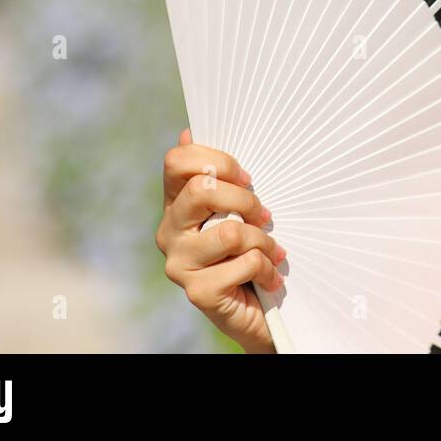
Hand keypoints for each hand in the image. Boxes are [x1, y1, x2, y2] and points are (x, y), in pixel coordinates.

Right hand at [157, 128, 284, 352]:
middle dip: (246, 200)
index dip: (218, 161)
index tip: (248, 178)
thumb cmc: (248, 249)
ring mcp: (179, 264)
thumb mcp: (238, 207)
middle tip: (265, 215)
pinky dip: (268, 268)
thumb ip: (219, 174)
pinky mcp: (198, 292)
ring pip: (229, 231)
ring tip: (271, 251)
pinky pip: (245, 263)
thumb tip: (188, 131)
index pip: (177, 161)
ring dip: (262, 240)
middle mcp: (169, 231)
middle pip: (203, 190)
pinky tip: (269, 278)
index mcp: (176, 203)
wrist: (257, 309)